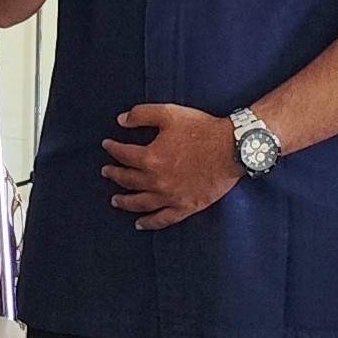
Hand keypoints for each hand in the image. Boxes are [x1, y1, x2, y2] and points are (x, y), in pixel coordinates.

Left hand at [101, 103, 241, 230]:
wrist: (231, 148)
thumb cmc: (201, 129)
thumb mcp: (169, 113)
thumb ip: (142, 115)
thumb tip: (121, 120)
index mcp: (150, 158)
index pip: (123, 154)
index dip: (112, 148)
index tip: (107, 145)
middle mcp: (156, 181)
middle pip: (128, 180)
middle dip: (114, 174)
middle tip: (106, 172)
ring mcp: (170, 197)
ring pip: (140, 203)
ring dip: (124, 201)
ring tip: (115, 200)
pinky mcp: (185, 207)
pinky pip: (162, 219)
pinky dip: (149, 223)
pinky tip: (140, 224)